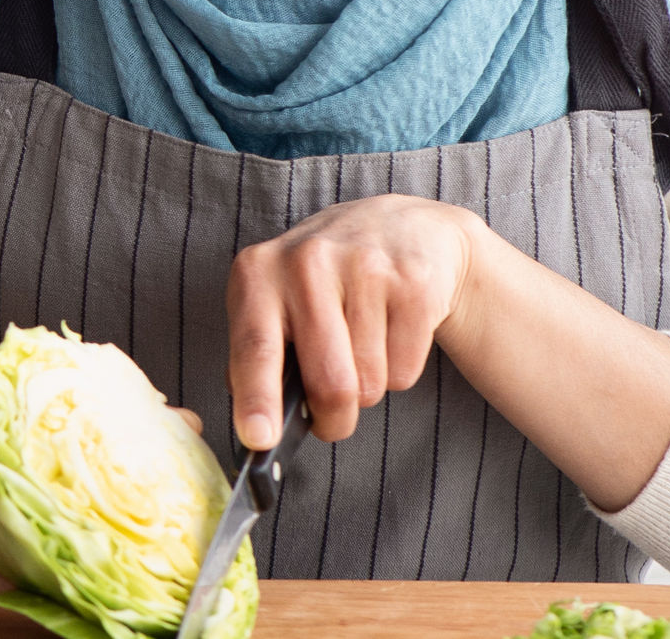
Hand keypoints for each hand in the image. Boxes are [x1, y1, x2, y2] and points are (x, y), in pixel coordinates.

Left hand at [225, 193, 488, 448]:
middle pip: (328, 383)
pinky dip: (399, 370)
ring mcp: (364, 267)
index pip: (255, 347)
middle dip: (333, 418)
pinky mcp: (414, 282)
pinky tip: (391, 330)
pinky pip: (405, 371)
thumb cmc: (323, 282)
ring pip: (370, 384)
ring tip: (362, 345)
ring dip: (367, 386)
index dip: (257, 399)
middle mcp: (307, 263)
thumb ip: (258, 357)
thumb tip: (257, 429)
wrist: (400, 229)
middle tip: (332, 419)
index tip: (258, 439)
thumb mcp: (274, 301)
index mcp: (257, 272)